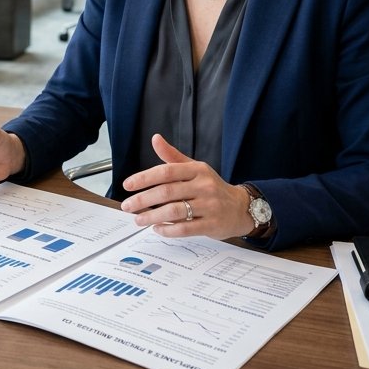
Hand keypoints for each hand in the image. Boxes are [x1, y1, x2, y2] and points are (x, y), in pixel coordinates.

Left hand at [119, 134, 253, 238]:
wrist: (241, 207)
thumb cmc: (212, 187)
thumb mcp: (195, 168)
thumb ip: (173, 157)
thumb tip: (155, 139)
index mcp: (197, 170)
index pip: (166, 171)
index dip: (144, 178)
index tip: (128, 185)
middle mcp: (204, 186)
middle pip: (167, 192)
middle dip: (143, 200)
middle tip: (127, 206)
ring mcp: (209, 206)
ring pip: (174, 211)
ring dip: (152, 217)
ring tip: (138, 219)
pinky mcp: (212, 224)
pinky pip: (185, 229)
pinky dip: (168, 230)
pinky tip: (157, 228)